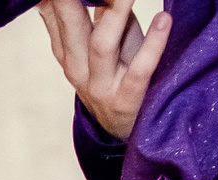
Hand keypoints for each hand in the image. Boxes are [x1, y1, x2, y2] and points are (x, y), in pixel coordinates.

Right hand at [37, 0, 170, 142]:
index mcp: (66, 52)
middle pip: (71, 25)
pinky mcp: (128, 99)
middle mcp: (78, 68)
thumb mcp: (97, 44)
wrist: (126, 129)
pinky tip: (163, 20)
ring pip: (102, 45)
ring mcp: (102, 86)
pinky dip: (153, 44)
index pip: (54, 13)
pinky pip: (140, 69)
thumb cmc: (117, 73)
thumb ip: (86, 15)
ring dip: (116, 11)